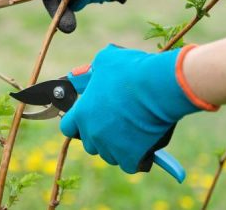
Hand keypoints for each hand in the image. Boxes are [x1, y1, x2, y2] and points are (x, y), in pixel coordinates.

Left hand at [60, 44, 216, 172]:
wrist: (158, 86)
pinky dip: (135, 158)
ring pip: (109, 155)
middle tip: (115, 124)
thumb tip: (92, 72)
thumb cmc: (131, 70)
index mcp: (82, 112)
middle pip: (90, 143)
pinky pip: (129, 164)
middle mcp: (92, 132)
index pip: (68, 127)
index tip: (88, 120)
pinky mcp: (130, 157)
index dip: (77, 124)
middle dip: (99, 136)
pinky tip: (142, 146)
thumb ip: (94, 71)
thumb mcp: (105, 60)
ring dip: (116, 147)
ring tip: (131, 133)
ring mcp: (110, 147)